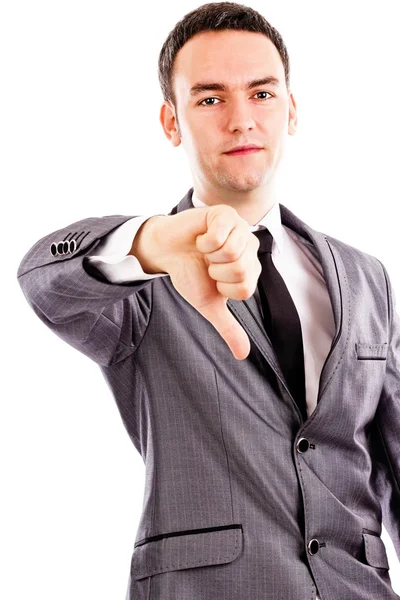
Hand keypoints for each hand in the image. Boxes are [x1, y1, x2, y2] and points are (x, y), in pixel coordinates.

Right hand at [153, 204, 260, 359]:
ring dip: (209, 256)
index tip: (213, 279)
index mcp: (250, 268)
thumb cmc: (189, 274)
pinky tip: (200, 238)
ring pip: (232, 252)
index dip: (222, 288)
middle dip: (215, 272)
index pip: (245, 288)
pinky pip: (219, 235)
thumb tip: (243, 355)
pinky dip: (203, 241)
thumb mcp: (209, 304)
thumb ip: (228, 327)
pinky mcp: (224, 214)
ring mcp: (239, 228)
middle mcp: (250, 247)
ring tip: (204, 251)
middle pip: (241, 270)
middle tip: (207, 264)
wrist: (165, 252)